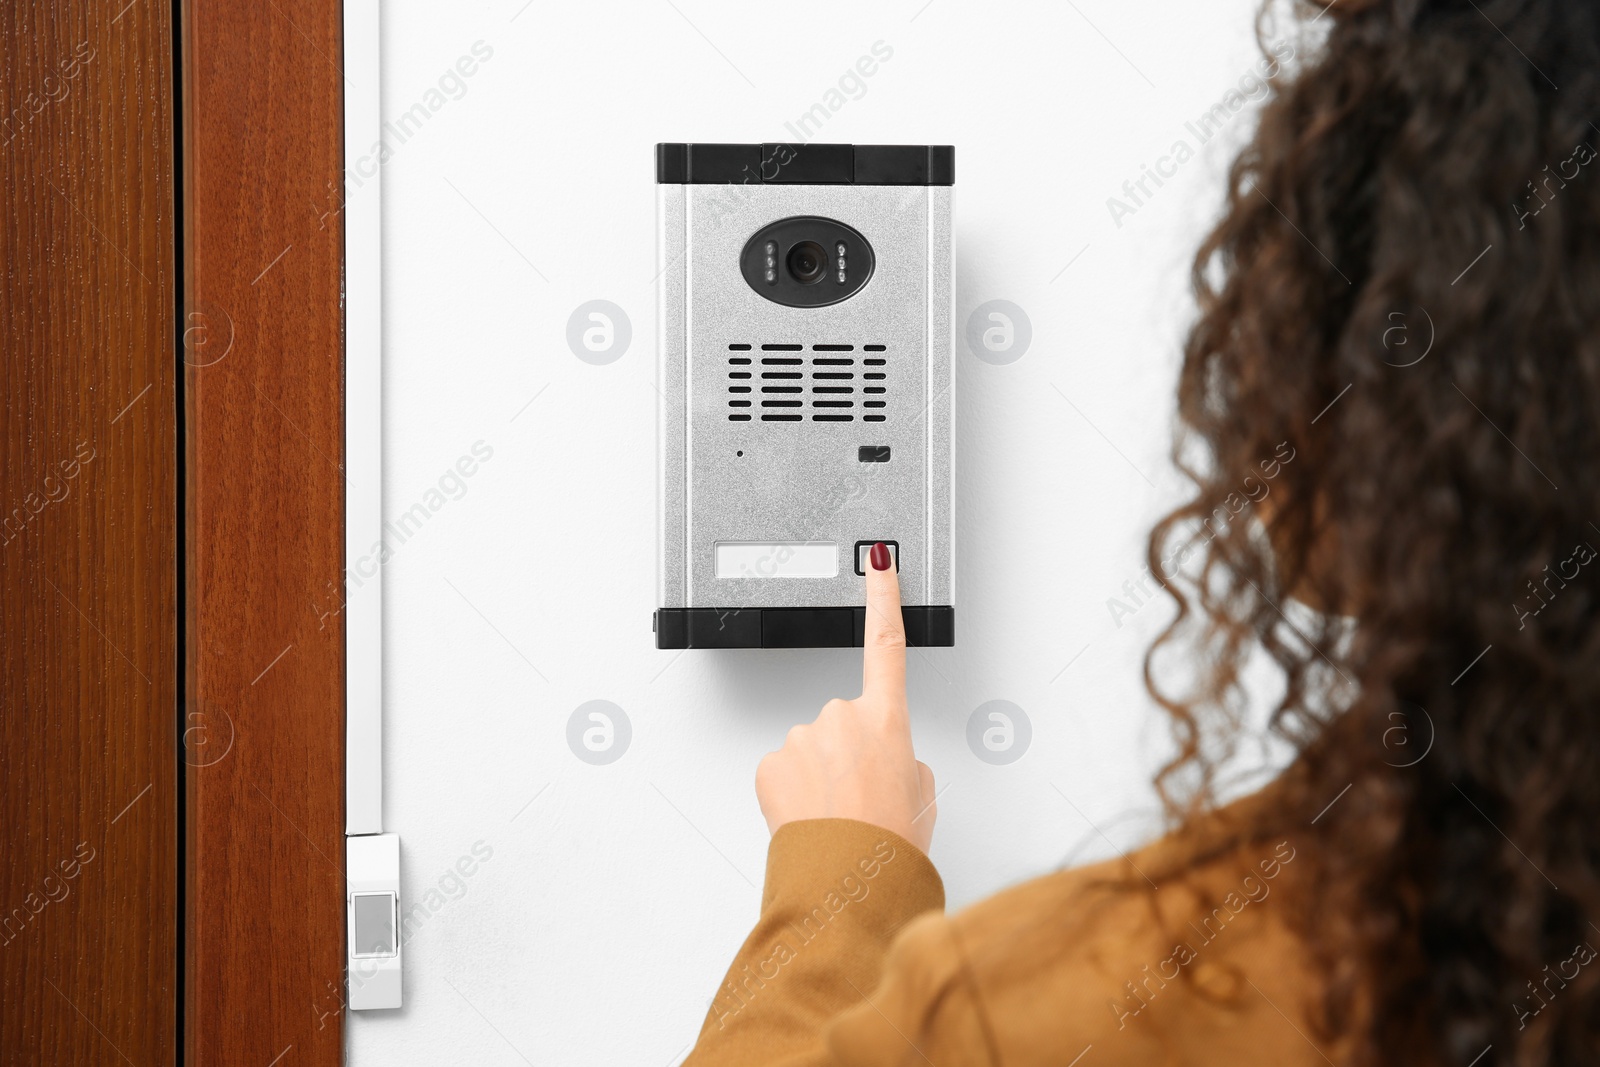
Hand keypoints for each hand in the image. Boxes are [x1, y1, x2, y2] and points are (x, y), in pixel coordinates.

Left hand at [754, 543, 936, 853]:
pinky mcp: (771, 762)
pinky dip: (795, 792)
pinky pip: (785, 771)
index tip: (878, 562)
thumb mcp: (922, 796)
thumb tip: (883, 759)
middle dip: (850, 755)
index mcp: (887, 719)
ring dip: (822, 777)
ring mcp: (803, 737)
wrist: (847, 883)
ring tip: (838, 815)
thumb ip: (904, 758)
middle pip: (844, 723)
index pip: (887, 644)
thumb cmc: (889, 844)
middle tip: (863, 799)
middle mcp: (842, 717)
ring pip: (812, 749)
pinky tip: (811, 817)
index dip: (884, 598)